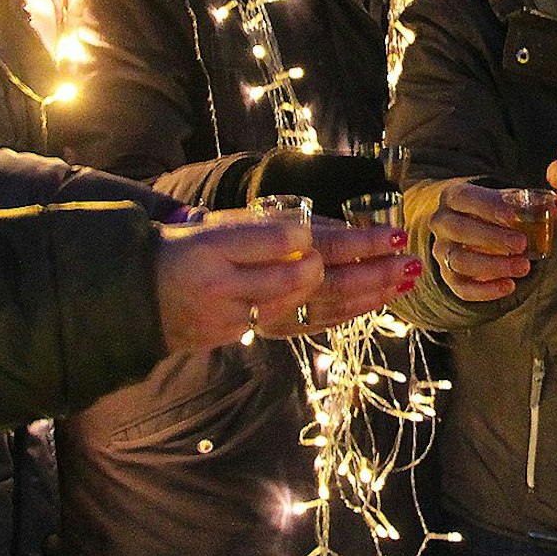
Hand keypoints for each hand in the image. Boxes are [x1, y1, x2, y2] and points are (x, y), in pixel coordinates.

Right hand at [155, 213, 417, 350]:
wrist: (148, 295)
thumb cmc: (194, 248)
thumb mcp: (222, 224)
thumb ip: (273, 228)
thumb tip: (326, 232)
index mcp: (219, 244)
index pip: (291, 242)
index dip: (339, 239)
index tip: (380, 230)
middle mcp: (232, 283)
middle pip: (315, 277)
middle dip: (369, 267)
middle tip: (408, 254)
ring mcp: (246, 314)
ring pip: (318, 306)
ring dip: (369, 292)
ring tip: (405, 276)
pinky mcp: (258, 332)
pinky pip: (311, 323)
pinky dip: (349, 311)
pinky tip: (378, 299)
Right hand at [422, 177, 533, 301]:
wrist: (470, 226)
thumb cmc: (494, 212)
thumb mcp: (511, 202)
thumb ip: (541, 204)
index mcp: (455, 196)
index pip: (466, 198)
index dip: (489, 207)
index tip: (513, 216)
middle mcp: (442, 222)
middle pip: (460, 230)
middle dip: (493, 238)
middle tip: (522, 244)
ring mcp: (442, 250)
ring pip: (460, 261)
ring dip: (493, 266)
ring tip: (523, 267)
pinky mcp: (448, 275)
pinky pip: (461, 287)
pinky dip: (484, 291)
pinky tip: (509, 286)